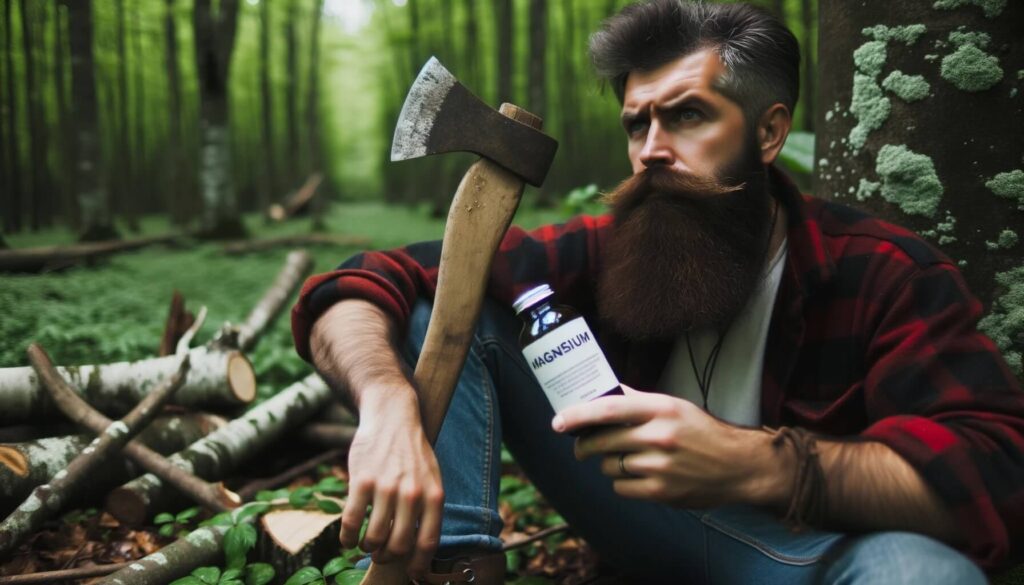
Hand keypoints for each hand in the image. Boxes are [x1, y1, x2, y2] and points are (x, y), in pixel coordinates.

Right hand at [340, 389, 444, 578]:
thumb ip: (428, 509)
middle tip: (381, 555)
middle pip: (399, 545)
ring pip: (374, 537)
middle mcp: (412, 493)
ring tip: (366, 544)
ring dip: (368, 548)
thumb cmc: (412, 453)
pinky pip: (352, 522)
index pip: (428, 542)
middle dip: (388, 557)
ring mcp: (386, 487)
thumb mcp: (431, 478)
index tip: (411, 575)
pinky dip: (348, 538)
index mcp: (434, 495)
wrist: (392, 416)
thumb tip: (421, 549)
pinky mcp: (362, 481)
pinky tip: (348, 539)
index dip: (418, 566)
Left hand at [552, 386, 787, 507]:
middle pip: (601, 441)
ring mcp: (660, 466)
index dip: (578, 415)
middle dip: (584, 445)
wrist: (738, 466)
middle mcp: (659, 435)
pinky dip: (623, 482)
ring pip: (609, 465)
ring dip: (609, 464)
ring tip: (627, 460)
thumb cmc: (701, 432)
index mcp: (661, 408)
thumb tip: (602, 391)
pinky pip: (621, 487)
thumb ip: (637, 400)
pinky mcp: (662, 492)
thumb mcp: (673, 406)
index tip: (557, 422)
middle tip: (581, 447)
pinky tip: (638, 476)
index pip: (608, 409)